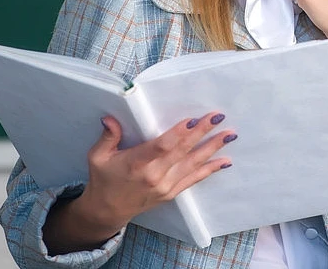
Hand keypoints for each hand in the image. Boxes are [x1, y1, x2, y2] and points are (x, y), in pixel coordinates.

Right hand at [44, 113, 233, 251]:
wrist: (107, 210)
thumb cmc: (103, 178)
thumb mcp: (98, 156)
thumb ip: (108, 137)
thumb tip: (110, 119)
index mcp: (136, 164)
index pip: (161, 147)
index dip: (178, 134)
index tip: (193, 120)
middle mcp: (154, 176)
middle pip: (182, 151)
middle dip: (202, 132)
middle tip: (219, 117)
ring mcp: (165, 186)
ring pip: (192, 164)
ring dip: (212, 148)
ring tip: (229, 134)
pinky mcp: (171, 193)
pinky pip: (194, 179)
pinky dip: (210, 169)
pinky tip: (225, 160)